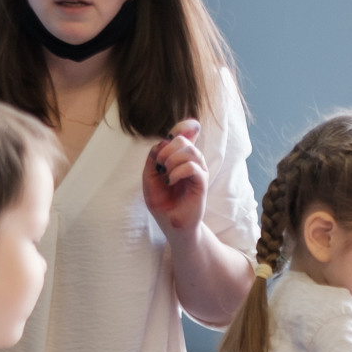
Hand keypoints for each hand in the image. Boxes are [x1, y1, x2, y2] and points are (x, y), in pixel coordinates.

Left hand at [140, 119, 208, 236]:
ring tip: (165, 174)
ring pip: (190, 151)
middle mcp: (191, 162)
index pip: (186, 134)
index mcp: (180, 158)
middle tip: (159, 166)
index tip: (175, 132)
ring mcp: (198, 172)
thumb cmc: (163, 203)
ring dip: (172, 159)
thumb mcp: (149, 179)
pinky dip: (178, 171)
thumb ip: (153, 159)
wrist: (171, 225)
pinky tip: (170, 181)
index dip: (184, 126)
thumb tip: (162, 141)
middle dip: (168, 149)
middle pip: (184, 140)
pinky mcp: (201, 183)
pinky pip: (193, 167)